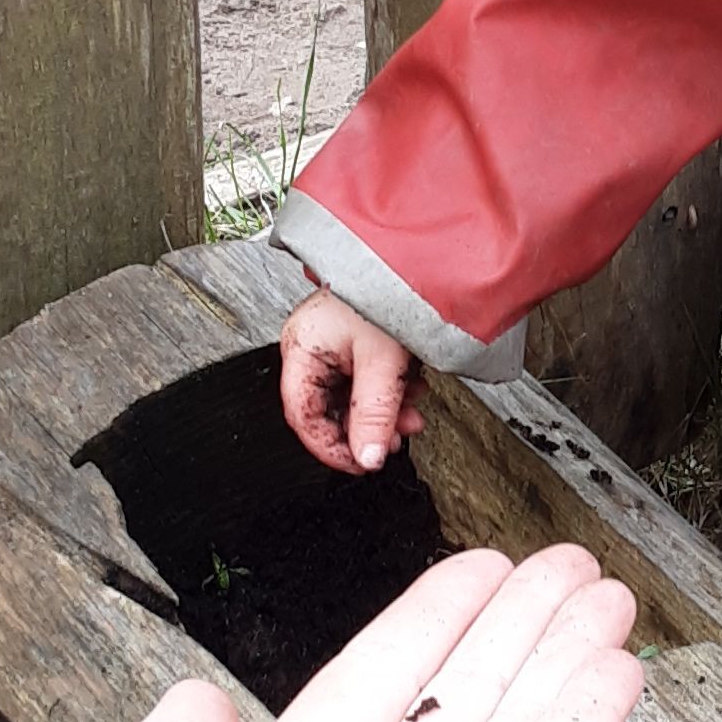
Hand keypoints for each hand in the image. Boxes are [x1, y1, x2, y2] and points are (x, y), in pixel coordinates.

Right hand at [280, 288, 419, 473]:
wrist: (419, 257)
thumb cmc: (389, 289)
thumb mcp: (383, 362)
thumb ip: (374, 414)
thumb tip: (367, 457)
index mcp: (301, 348)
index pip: (303, 416)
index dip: (330, 447)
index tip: (361, 464)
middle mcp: (311, 346)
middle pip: (328, 408)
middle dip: (365, 427)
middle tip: (394, 439)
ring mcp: (334, 342)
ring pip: (351, 395)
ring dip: (383, 411)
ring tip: (411, 413)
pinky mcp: (356, 340)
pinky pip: (365, 378)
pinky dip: (389, 390)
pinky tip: (412, 388)